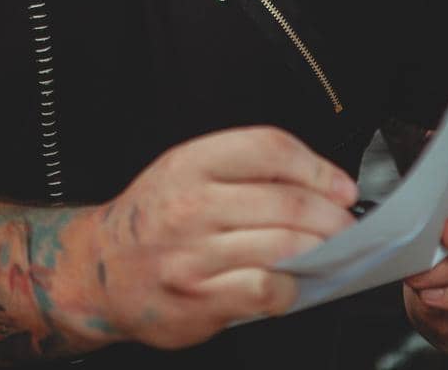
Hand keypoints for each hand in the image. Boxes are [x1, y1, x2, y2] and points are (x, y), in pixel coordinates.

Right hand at [56, 126, 358, 349]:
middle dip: (332, 217)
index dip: (317, 167)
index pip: (269, 149)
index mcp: (190, 163)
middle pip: (286, 202)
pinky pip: (266, 289)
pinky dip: (290, 288)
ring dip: (320, 253)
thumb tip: (318, 184)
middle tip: (346, 226)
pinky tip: (289, 284)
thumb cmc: (152, 219)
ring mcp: (193, 254)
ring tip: (328, 254)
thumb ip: (242, 172)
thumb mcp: (184, 172)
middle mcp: (190, 205)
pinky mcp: (199, 298)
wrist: (100, 269)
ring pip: (283, 247)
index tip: (339, 186)